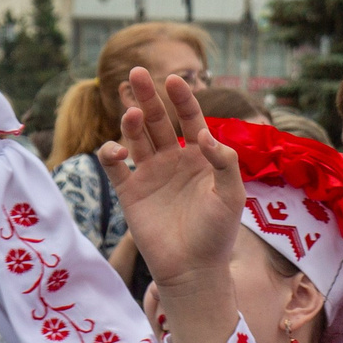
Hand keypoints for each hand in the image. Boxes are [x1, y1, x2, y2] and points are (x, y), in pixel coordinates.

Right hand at [98, 73, 244, 342]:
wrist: (194, 270)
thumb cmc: (218, 233)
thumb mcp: (231, 196)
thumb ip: (224, 162)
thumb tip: (204, 134)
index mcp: (200, 158)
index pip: (190, 119)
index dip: (182, 99)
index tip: (173, 79)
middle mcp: (173, 160)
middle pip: (159, 121)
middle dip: (148, 97)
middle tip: (136, 73)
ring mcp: (150, 174)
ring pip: (136, 138)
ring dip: (132, 123)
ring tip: (134, 114)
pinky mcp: (130, 192)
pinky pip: (115, 167)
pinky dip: (111, 154)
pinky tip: (115, 149)